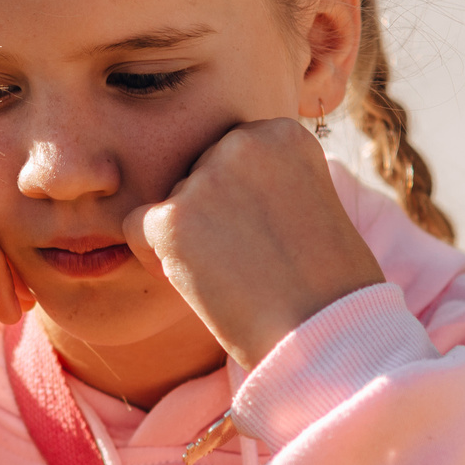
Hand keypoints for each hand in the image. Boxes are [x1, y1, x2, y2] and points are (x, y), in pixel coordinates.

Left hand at [123, 118, 384, 369]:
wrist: (327, 332)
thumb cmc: (325, 283)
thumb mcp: (309, 204)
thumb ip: (264, 181)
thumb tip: (216, 189)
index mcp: (282, 132)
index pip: (231, 156)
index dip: (240, 202)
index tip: (269, 238)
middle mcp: (243, 141)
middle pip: (198, 173)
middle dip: (211, 216)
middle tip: (249, 261)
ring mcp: (206, 177)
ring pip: (171, 201)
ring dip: (190, 239)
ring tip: (236, 275)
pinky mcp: (173, 218)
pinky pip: (138, 227)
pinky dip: (155, 258)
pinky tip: (196, 282)